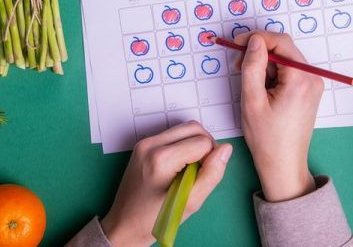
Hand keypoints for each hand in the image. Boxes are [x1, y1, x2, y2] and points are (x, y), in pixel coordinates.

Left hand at [100, 121, 232, 246]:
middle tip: (200, 172)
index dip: (210, 159)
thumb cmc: (156, 218)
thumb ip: (212, 174)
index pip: (203, 142)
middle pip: (194, 128)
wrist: (125, 224)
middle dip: (205, 147)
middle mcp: (150, 144)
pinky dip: (182, 146)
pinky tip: (178, 167)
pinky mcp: (143, 145)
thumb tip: (226, 150)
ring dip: (194, 145)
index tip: (201, 179)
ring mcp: (144, 142)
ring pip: (183, 129)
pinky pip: (172, 135)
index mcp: (161, 158)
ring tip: (189, 171)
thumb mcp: (191, 202)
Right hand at [234, 31, 322, 201]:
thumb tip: (254, 41)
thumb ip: (252, 66)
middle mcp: (312, 78)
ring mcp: (312, 85)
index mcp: (301, 79)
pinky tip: (260, 88)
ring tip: (247, 82)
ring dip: (264, 64)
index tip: (236, 44)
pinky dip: (271, 74)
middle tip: (237, 65)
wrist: (283, 165)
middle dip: (258, 52)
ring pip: (284, 60)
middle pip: (283, 49)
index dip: (257, 38)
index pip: (281, 42)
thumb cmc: (267, 138)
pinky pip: (288, 72)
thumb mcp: (252, 100)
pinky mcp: (307, 91)